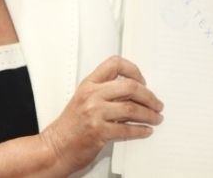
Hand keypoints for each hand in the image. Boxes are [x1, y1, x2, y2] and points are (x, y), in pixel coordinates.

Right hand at [40, 56, 163, 174]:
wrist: (55, 147)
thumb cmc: (70, 127)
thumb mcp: (84, 100)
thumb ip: (105, 93)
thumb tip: (134, 93)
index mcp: (89, 84)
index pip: (114, 64)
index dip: (133, 70)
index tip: (142, 81)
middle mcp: (92, 95)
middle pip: (130, 86)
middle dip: (149, 96)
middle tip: (157, 103)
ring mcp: (94, 113)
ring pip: (132, 109)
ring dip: (149, 114)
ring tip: (156, 118)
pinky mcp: (98, 131)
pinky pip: (127, 129)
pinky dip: (141, 130)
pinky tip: (146, 131)